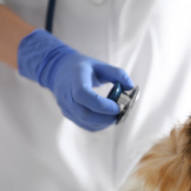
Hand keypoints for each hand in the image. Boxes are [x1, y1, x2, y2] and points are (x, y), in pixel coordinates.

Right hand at [18, 29, 133, 130]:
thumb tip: (131, 87)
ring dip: (104, 123)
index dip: (102, 105)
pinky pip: (84, 125)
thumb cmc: (83, 67)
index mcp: (74, 80)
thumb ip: (117, 74)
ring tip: (116, 115)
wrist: (59, 70)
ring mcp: (65, 107)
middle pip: (84, 114)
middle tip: (121, 113)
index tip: (118, 106)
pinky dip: (99, 125)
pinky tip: (107, 117)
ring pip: (85, 122)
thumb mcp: (100, 65)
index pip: (83, 95)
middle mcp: (66, 95)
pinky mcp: (68, 114)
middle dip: (106, 118)